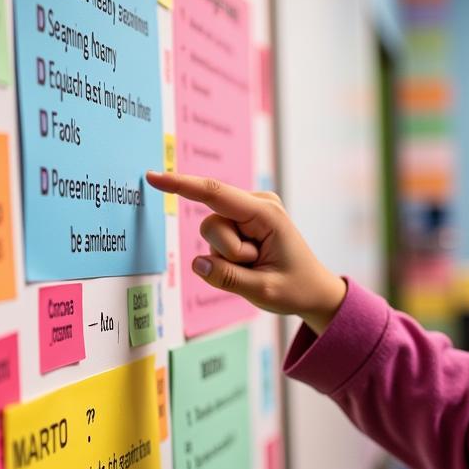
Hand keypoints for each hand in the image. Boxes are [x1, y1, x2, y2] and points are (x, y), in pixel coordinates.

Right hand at [145, 171, 346, 334]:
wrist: (315, 291)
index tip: (153, 177)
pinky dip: (230, 258)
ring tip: (257, 265)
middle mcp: (258, 204)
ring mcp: (250, 213)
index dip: (180, 185)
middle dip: (226, 253)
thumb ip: (227, 278)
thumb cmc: (295, 289)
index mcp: (266, 213)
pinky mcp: (244, 223)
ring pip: (212, 235)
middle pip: (211, 225)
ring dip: (229, 258)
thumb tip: (197, 263)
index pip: (215, 194)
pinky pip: (218, 241)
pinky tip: (254, 263)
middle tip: (256, 266)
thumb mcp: (263, 291)